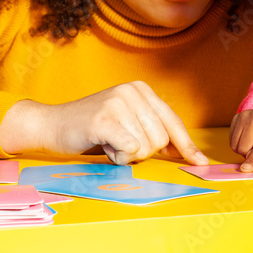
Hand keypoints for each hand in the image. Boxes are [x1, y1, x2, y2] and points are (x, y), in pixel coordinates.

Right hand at [0, 81, 207, 165]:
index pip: (172, 121)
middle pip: (161, 140)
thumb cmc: (92, 129)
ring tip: (108, 142)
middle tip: (119, 143)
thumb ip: (153, 131)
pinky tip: (103, 145)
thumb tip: (185, 152)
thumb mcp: (127, 122)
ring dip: (126, 156)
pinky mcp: (104, 119)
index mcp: (141, 89)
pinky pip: (129, 149)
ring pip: (145, 148)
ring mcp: (118, 103)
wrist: (52, 124)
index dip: (186, 145)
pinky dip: (117, 156)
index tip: (200, 163)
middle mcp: (132, 91)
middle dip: (142, 152)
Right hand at [230, 108, 252, 171]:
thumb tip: (250, 158)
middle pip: (244, 148)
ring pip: (235, 145)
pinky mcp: (237, 116)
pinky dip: (238, 143)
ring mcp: (245, 116)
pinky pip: (231, 139)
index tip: (245, 169)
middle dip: (250, 154)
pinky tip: (248, 137)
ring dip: (243, 149)